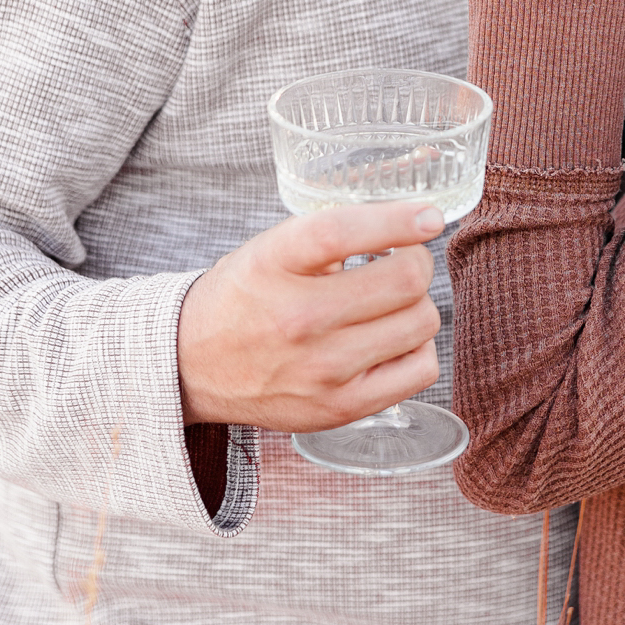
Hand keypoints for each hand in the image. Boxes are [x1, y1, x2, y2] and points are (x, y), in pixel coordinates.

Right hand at [177, 203, 444, 428]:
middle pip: (405, 280)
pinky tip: (391, 340)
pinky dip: (418, 348)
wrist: (193, 366)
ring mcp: (321, 368)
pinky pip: (421, 370)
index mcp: (274, 263)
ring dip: (417, 305)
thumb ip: (337, 231)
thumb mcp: (273, 248)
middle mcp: (297, 317)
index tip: (430, 217)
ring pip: (422, 322)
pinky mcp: (340, 407)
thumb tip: (420, 219)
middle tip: (403, 262)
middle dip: (416, 262)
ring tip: (390, 304)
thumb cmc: (246, 297)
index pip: (341, 232)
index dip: (397, 220)